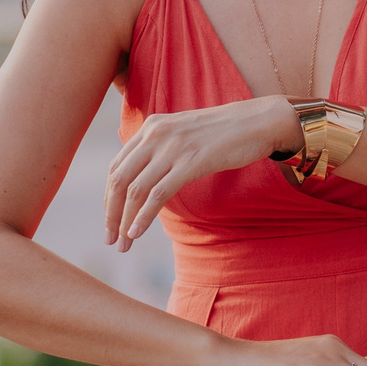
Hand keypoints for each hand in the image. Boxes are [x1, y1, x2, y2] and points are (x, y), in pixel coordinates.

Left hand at [107, 95, 300, 247]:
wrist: (257, 121)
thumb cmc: (223, 132)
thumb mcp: (183, 133)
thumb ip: (161, 149)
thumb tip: (145, 181)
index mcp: (151, 127)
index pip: (116, 166)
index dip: (109, 197)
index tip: (111, 220)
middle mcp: (155, 134)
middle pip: (119, 180)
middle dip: (111, 214)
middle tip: (110, 239)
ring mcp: (172, 147)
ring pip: (135, 189)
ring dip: (125, 221)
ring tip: (123, 244)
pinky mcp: (190, 162)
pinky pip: (157, 194)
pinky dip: (143, 216)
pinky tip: (137, 232)